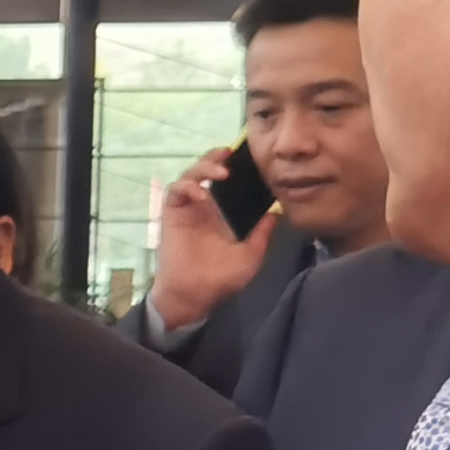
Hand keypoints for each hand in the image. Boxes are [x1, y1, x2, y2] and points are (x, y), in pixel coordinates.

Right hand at [147, 154, 275, 331]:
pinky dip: (187, 187)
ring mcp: (185, 210)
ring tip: (219, 173)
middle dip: (213, 158)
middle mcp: (200, 207)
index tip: (244, 157)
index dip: (228, 165)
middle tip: (229, 154)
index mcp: (218, 214)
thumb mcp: (251, 255)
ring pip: (188, 176)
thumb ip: (262, 234)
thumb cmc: (220, 280)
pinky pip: (175, 192)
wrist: (194, 296)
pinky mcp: (171, 216)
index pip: (221, 181)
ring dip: (202, 168)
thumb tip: (278, 213)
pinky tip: (201, 193)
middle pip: (202, 171)